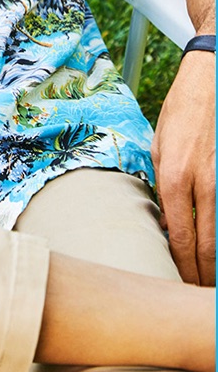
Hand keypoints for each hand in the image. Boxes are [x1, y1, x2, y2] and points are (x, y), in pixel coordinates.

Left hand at [152, 51, 215, 285]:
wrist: (211, 79)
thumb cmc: (182, 111)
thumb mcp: (160, 146)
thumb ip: (163, 186)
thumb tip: (169, 224)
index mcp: (174, 176)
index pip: (180, 239)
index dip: (182, 268)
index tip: (180, 283)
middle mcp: (203, 183)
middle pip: (208, 247)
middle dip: (203, 275)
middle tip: (198, 291)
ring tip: (210, 279)